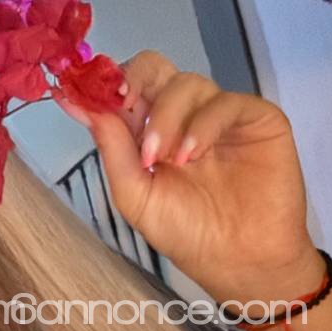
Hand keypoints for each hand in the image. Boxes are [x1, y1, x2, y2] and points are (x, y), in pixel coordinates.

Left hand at [52, 50, 324, 304]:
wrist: (238, 262)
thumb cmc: (186, 232)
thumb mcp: (134, 194)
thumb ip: (111, 147)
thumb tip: (75, 103)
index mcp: (149, 130)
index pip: (124, 88)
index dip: (102, 84)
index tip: (80, 90)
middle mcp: (183, 115)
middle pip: (155, 68)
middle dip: (134, 79)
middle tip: (123, 103)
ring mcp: (219, 114)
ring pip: (187, 83)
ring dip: (167, 117)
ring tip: (165, 159)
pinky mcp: (256, 118)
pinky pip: (226, 102)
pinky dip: (203, 125)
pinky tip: (191, 155)